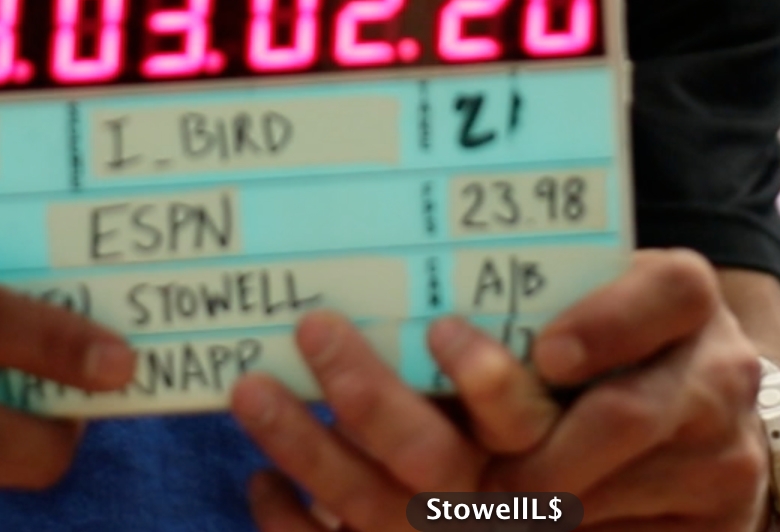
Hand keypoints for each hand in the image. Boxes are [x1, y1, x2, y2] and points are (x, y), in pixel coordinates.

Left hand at [232, 310, 561, 530]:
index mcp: (527, 448)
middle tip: (314, 326)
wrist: (493, 516)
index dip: (484, 380)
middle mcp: (481, 500)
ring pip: (364, 501)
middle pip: (429, 456)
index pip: (518, 420)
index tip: (440, 326)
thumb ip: (496, 356)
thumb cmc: (504, 434)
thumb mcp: (528, 396)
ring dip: (302, 444)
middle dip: (368, 397)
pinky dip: (285, 519)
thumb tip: (430, 271)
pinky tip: (261, 478)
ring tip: (252, 389)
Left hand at [486, 250, 774, 529]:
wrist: (696, 421)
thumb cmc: (606, 352)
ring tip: (479, 504)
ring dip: (541, 505)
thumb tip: (446, 341)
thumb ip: (530, 321)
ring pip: (616, 490)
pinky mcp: (724, 523)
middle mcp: (723, 372)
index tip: (545, 356)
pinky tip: (534, 522)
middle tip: (472, 473)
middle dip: (537, 452)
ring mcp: (730, 454)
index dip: (606, 323)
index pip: (668, 292)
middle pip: (626, 414)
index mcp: (688, 299)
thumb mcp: (583, 312)